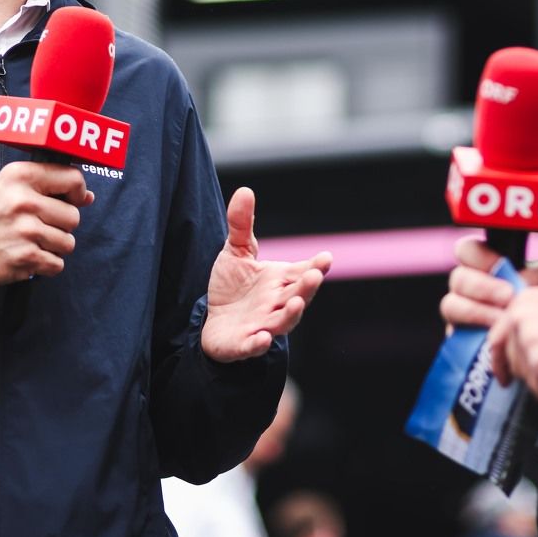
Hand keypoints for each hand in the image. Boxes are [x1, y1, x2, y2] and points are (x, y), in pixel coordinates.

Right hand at [0, 160, 93, 283]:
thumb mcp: (9, 187)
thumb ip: (48, 186)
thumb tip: (87, 197)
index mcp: (20, 176)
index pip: (72, 179)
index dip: (78, 192)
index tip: (71, 201)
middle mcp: (24, 201)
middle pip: (74, 217)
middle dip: (61, 226)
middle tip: (38, 228)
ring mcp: (25, 230)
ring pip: (68, 243)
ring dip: (53, 247)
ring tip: (31, 243)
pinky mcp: (25, 257)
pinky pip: (57, 264)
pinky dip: (45, 266)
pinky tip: (27, 257)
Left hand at [200, 187, 331, 362]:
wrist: (212, 322)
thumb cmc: (232, 287)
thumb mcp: (236, 252)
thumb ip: (241, 224)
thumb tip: (245, 190)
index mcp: (281, 281)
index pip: (303, 273)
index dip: (317, 267)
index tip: (326, 258)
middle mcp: (277, 303)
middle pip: (298, 296)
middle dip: (307, 288)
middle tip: (314, 275)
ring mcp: (262, 325)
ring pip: (282, 322)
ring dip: (291, 314)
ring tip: (297, 304)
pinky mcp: (242, 344)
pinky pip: (253, 346)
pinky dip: (258, 344)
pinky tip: (263, 338)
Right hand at [439, 235, 537, 330]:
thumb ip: (536, 275)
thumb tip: (521, 278)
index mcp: (483, 265)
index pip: (466, 250)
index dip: (478, 256)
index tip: (500, 266)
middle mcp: (466, 287)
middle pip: (457, 278)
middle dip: (481, 287)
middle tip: (508, 297)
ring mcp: (460, 313)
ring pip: (450, 306)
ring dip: (476, 312)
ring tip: (502, 321)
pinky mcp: (459, 339)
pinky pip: (454, 336)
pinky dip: (474, 336)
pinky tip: (496, 340)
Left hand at [487, 284, 537, 400]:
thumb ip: (532, 321)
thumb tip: (517, 348)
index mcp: (522, 303)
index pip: (496, 337)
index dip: (499, 360)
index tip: (503, 376)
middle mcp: (520, 321)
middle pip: (512, 360)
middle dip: (531, 371)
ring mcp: (530, 344)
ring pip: (527, 378)